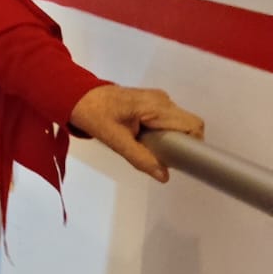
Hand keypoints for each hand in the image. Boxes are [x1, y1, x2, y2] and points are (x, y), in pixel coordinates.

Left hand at [69, 85, 204, 182]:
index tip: (181, 160)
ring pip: (179, 124)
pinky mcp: (153, 103)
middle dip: (180, 144)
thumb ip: (140, 158)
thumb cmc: (94, 114)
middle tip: (160, 157)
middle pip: (188, 126)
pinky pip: (168, 121)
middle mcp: (162, 100)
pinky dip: (162, 133)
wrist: (79, 97)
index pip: (192, 125)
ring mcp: (158, 100)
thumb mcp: (115, 140)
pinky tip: (145, 139)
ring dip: (170, 139)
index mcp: (156, 106)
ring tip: (148, 147)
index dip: (193, 144)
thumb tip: (164, 176)